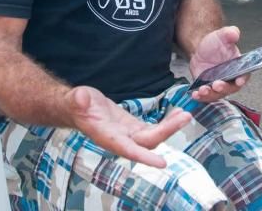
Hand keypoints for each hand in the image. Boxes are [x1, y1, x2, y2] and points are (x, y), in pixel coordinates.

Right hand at [66, 86, 190, 167]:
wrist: (79, 108)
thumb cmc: (76, 104)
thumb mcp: (76, 98)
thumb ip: (79, 100)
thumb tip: (81, 97)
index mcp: (107, 136)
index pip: (128, 149)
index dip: (144, 157)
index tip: (162, 163)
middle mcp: (121, 140)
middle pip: (147, 141)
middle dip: (167, 131)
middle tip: (184, 117)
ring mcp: (129, 135)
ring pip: (153, 136)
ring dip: (170, 128)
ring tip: (185, 115)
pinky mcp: (133, 128)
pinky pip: (153, 129)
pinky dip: (166, 123)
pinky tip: (177, 114)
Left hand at [189, 26, 244, 102]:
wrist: (202, 49)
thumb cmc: (216, 44)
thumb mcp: (222, 35)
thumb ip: (229, 33)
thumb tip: (234, 33)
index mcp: (238, 67)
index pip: (244, 75)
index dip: (243, 79)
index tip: (239, 81)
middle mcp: (230, 79)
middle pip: (230, 88)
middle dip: (224, 88)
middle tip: (217, 84)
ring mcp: (219, 85)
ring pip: (217, 94)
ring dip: (210, 94)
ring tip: (203, 90)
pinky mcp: (208, 88)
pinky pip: (206, 96)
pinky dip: (201, 97)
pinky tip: (195, 94)